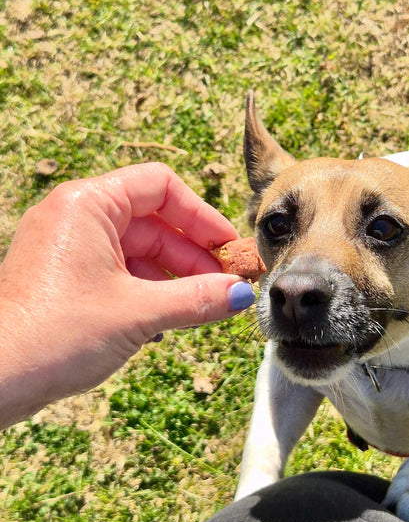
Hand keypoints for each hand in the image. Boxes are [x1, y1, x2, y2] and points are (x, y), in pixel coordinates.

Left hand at [0, 162, 255, 428]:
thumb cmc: (53, 335)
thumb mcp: (138, 313)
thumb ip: (197, 299)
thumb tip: (241, 295)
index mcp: (88, 205)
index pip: (161, 187)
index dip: (202, 216)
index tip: (229, 249)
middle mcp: (74, 217)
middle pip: (152, 221)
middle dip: (192, 254)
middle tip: (225, 287)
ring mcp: (66, 248)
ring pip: (137, 250)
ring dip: (173, 277)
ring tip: (199, 309)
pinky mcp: (63, 278)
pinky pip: (117, 272)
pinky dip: (146, 291)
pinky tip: (163, 322)